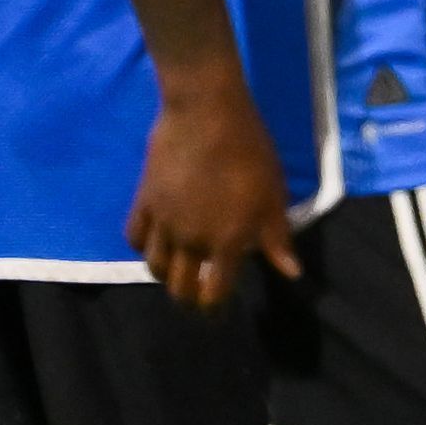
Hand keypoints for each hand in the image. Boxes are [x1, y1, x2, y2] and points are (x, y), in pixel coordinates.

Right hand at [125, 80, 295, 313]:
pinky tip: (153, 245)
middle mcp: (190, 241)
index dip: (215, 307)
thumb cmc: (249, 153)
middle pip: (180, 287)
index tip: (216, 311)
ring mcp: (163, 222)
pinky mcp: (143, 200)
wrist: (206, 114)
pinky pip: (135, 236)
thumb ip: (278, 239)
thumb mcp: (273, 196)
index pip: (215, 292)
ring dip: (165, 278)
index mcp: (226, 243)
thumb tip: (291, 274)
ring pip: (154, 266)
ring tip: (175, 276)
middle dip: (189, 299)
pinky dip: (142, 247)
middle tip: (195, 298)